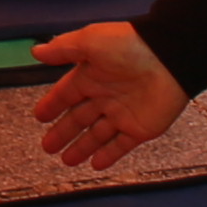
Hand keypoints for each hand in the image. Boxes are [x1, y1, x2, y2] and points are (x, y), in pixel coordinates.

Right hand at [33, 22, 187, 172]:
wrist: (170, 58)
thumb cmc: (130, 45)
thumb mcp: (89, 41)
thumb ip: (62, 49)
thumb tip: (37, 52)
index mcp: (91, 75)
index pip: (66, 94)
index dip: (52, 105)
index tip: (40, 116)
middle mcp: (105, 96)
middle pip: (79, 119)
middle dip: (62, 133)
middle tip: (47, 146)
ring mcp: (122, 114)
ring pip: (97, 136)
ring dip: (81, 148)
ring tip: (66, 160)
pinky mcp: (140, 128)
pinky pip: (121, 145)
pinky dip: (108, 155)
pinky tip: (95, 164)